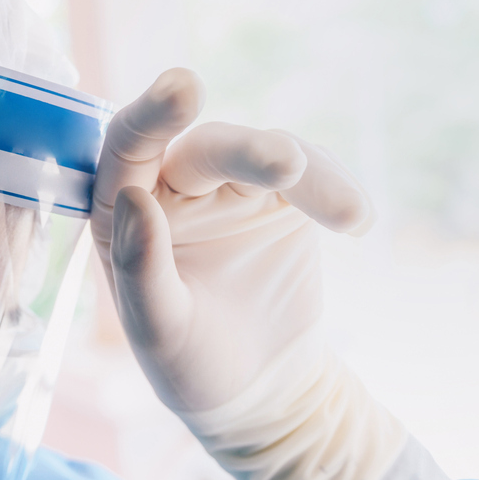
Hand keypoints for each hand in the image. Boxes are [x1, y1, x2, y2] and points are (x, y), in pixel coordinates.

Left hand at [92, 69, 374, 413]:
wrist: (259, 391)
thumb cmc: (190, 364)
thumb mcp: (159, 331)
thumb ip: (142, 269)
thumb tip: (133, 197)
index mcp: (123, 216)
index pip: (127, 151)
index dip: (151, 117)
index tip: (184, 89)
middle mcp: (170, 190)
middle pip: (205, 149)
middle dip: (247, 150)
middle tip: (287, 164)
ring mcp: (227, 189)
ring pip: (262, 154)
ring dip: (303, 173)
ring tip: (345, 214)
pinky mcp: (280, 197)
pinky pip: (309, 173)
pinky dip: (333, 189)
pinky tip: (355, 219)